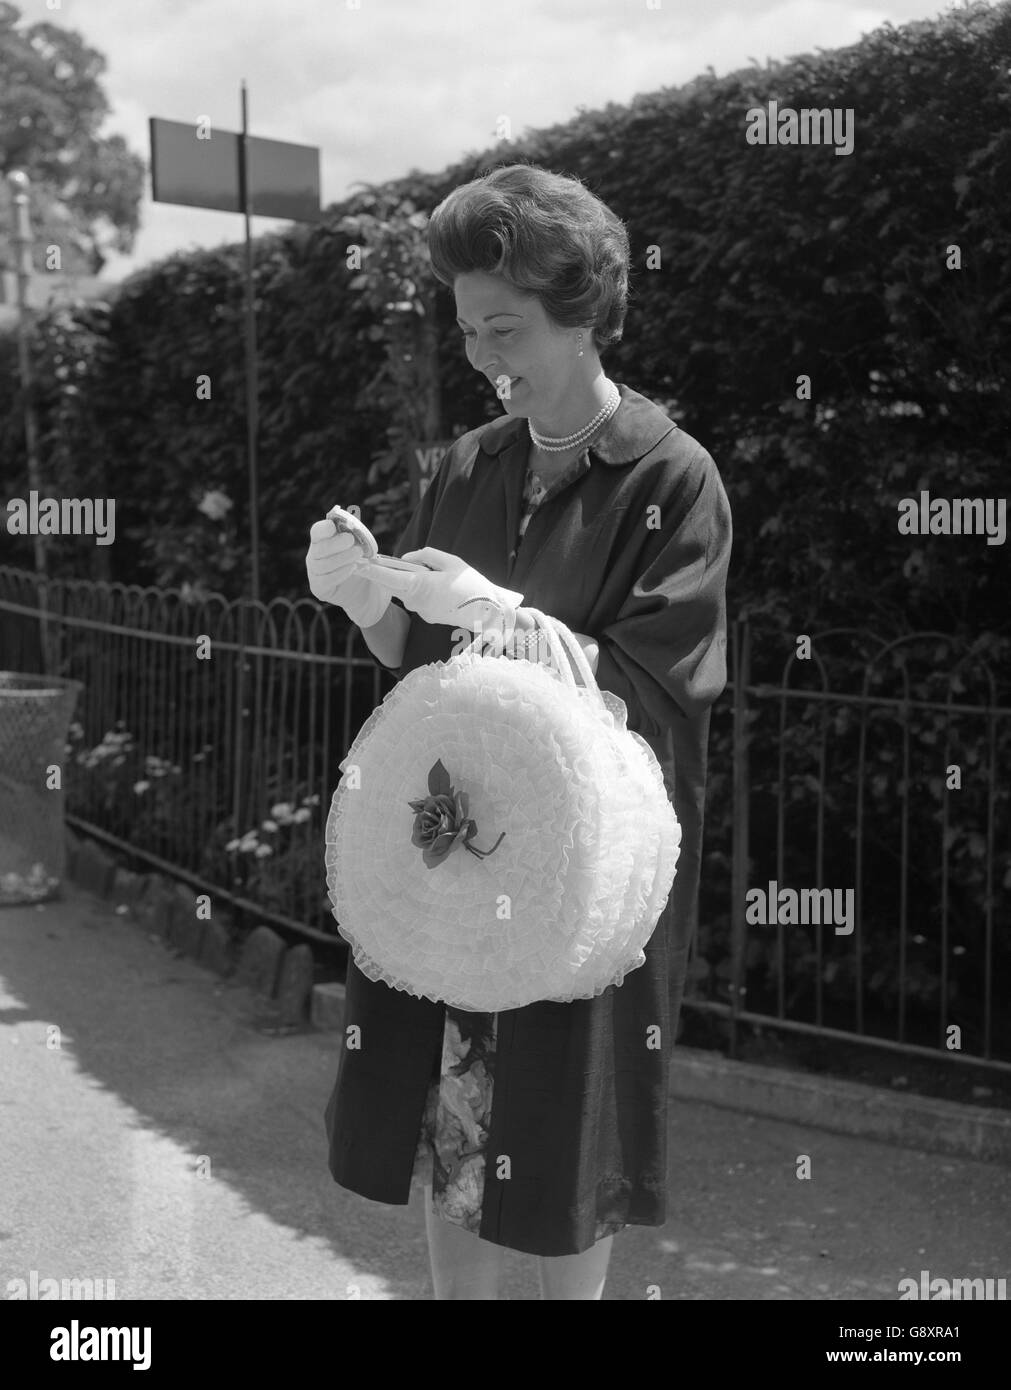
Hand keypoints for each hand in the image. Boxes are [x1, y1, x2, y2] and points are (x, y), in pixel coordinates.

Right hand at [305, 516, 390, 628]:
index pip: (317, 531)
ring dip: (342, 558)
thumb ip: (355, 535)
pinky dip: (340, 573)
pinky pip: (326, 580)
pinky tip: (352, 568)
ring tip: (358, 554)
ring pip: (323, 565)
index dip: (324, 529)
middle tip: (351, 540)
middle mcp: (314, 555)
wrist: (362, 588)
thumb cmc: (359, 561)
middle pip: (319, 548)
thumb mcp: (359, 545)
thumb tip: (356, 525)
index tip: (334, 527)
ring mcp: (314, 572)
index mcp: (322, 540)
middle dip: (336, 543)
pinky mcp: (319, 587)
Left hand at [366, 546, 524, 634]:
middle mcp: (417, 601)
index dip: (372, 571)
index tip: (357, 564)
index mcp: (422, 586)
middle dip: (395, 573)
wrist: (489, 613)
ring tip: (439, 576)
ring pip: (408, 591)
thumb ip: (425, 556)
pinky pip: (418, 599)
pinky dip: (423, 590)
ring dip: (414, 581)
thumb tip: (405, 559)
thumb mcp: (452, 562)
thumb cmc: (473, 585)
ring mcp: (422, 611)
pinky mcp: (427, 617)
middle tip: (405, 562)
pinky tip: (443, 589)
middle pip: (396, 584)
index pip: (389, 578)